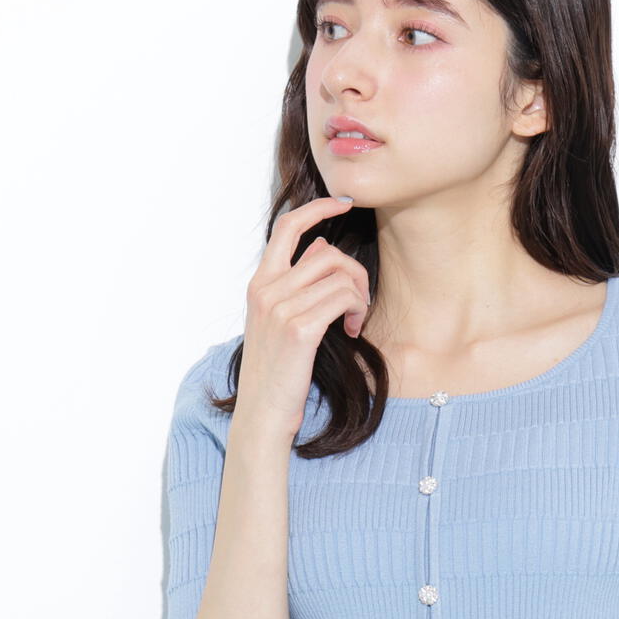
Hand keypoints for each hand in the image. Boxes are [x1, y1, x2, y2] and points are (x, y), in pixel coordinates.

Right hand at [236, 195, 369, 438]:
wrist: (262, 414)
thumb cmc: (276, 372)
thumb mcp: (278, 322)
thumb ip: (294, 286)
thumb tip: (321, 250)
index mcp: (259, 284)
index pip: (287, 227)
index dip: (317, 209)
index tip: (342, 205)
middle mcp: (266, 290)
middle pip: (326, 251)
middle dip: (354, 271)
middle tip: (359, 301)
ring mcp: (280, 308)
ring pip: (339, 273)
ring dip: (359, 294)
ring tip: (355, 320)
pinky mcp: (299, 328)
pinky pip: (343, 297)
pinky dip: (357, 310)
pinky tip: (353, 330)